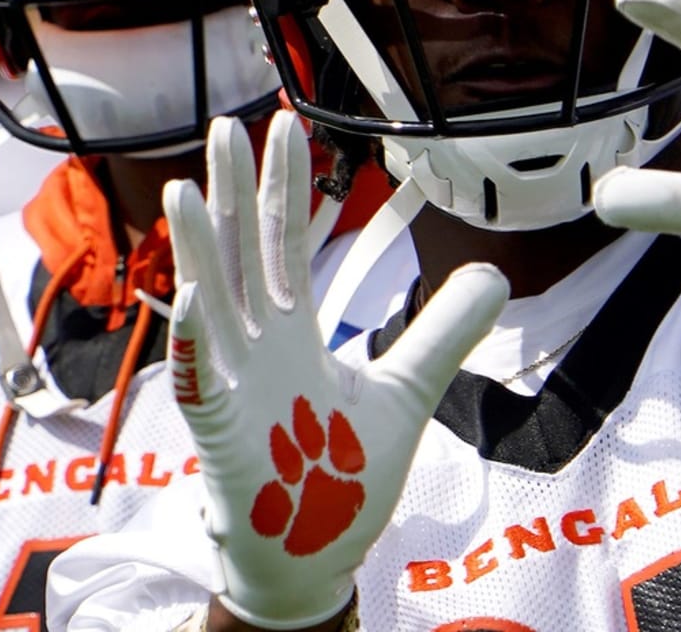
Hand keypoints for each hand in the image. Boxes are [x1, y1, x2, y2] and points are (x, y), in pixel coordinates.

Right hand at [164, 111, 507, 628]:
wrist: (312, 557)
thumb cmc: (342, 477)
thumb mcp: (407, 391)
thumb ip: (442, 331)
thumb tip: (492, 274)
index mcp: (293, 332)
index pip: (285, 244)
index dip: (285, 186)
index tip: (284, 127)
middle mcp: (258, 347)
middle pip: (243, 255)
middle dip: (237, 191)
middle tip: (228, 124)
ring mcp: (234, 387)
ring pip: (212, 303)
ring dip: (199, 247)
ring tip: (187, 188)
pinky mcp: (222, 435)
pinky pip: (203, 379)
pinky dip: (197, 336)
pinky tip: (195, 290)